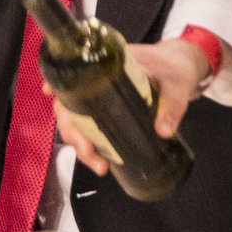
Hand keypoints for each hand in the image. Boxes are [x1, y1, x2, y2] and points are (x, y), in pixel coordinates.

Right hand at [54, 35, 207, 172]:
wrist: (182, 70)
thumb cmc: (176, 68)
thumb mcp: (177, 84)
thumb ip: (172, 106)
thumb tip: (162, 131)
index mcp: (109, 66)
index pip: (76, 73)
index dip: (58, 84)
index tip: (49, 92)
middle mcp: (99, 81)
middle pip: (70, 106)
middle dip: (73, 132)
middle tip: (88, 152)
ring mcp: (102, 98)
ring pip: (77, 121)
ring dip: (81, 144)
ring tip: (99, 165)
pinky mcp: (109, 111)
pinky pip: (91, 128)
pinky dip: (91, 145)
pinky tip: (99, 159)